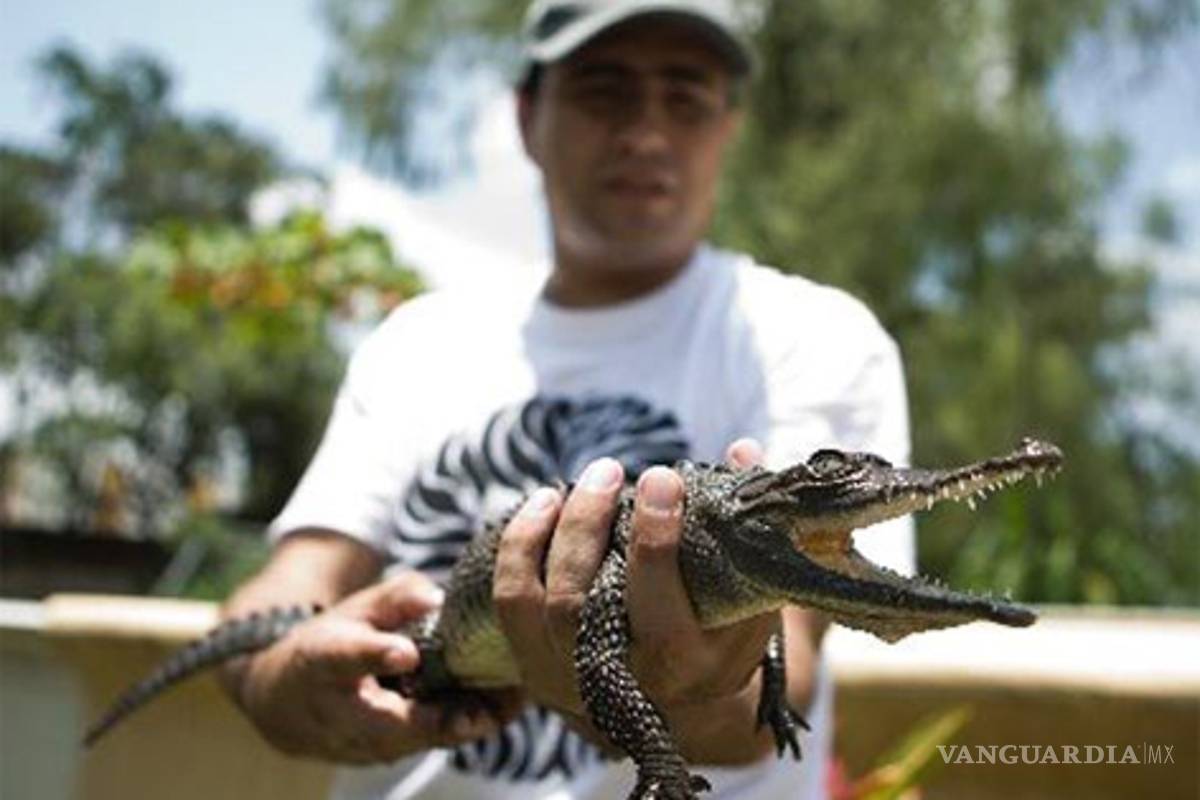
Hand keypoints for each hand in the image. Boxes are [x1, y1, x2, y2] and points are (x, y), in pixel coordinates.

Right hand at [230, 571, 522, 763]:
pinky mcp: (387, 753)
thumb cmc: (331, 645)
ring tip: (514, 697)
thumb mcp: (355, 611)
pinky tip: (507, 704)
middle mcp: (339, 711)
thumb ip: (395, 599)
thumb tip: (436, 596)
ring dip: (466, 722)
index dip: (376, 655)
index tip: (405, 653)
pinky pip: (431, 742)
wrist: (287, 702)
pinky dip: (467, 725)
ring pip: (419, 738)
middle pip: (391, 721)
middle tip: (490, 703)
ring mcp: (362, 741)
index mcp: (324, 660)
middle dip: (442, 717)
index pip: (347, 657)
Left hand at [493, 440, 779, 761]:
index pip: (657, 597)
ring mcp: (574, 681)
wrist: (686, 706)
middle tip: (608, 470)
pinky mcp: (539, 671)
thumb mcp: (751, 591)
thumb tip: (743, 450)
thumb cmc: (723, 633)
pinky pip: (511, 603)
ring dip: (552, 531)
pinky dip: (519, 548)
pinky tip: (543, 505)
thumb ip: (748, 524)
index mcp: (688, 662)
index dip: (654, 533)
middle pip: (585, 601)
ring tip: (577, 484)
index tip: (661, 477)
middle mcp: (626, 682)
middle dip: (588, 525)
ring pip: (543, 601)